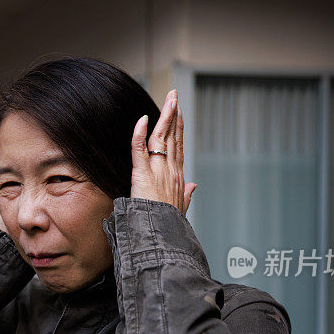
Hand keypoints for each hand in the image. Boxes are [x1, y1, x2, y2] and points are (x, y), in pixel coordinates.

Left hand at [130, 89, 196, 215]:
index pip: (179, 148)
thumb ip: (187, 196)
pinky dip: (139, 134)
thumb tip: (194, 187)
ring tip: (168, 99)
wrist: (162, 236)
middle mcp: (171, 171)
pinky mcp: (142, 175)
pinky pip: (140, 150)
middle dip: (173, 115)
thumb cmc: (169, 226)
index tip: (178, 114)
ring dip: (164, 117)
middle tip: (174, 97)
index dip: (179, 130)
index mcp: (178, 179)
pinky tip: (142, 119)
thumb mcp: (181, 209)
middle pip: (173, 138)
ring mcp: (159, 172)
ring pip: (161, 139)